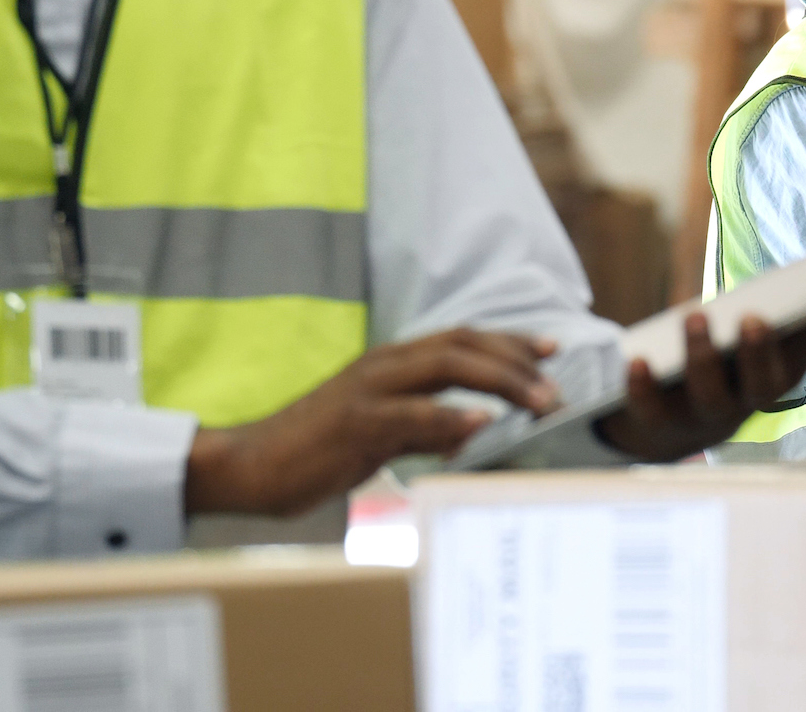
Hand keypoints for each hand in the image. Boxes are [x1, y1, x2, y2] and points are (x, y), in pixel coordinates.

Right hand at [184, 329, 561, 515]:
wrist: (249, 467)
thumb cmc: (314, 453)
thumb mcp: (380, 437)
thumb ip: (424, 429)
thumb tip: (468, 431)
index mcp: (390, 364)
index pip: (460, 339)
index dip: (508, 342)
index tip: (551, 351)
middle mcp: (384, 365)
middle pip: (463, 344)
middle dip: (517, 361)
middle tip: (557, 387)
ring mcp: (368, 390)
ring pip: (446, 366)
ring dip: (501, 381)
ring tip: (540, 401)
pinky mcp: (354, 422)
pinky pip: (411, 413)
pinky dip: (450, 415)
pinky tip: (481, 421)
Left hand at [594, 253, 805, 460]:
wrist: (665, 428)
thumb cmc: (736, 362)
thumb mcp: (779, 328)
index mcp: (783, 372)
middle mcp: (750, 400)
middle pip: (764, 383)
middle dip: (763, 349)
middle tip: (757, 316)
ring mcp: (704, 416)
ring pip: (709, 393)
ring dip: (705, 356)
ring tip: (695, 315)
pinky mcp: (656, 424)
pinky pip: (650, 408)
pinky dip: (643, 386)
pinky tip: (637, 360)